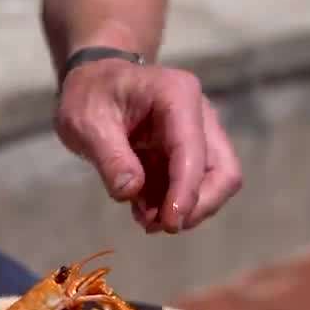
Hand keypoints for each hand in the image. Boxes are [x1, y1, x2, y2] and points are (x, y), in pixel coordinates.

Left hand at [55, 59, 241, 233]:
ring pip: (216, 183)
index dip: (186, 192)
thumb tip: (130, 191)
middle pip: (224, 171)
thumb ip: (109, 156)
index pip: (193, 151)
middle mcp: (199, 114)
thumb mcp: (85, 122)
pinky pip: (194, 187)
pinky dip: (172, 205)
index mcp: (177, 96)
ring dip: (184, 209)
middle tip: (160, 226)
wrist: (96, 83)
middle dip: (198, 206)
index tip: (170, 224)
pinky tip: (142, 209)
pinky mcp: (191, 153)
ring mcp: (199, 134)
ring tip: (143, 218)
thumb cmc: (91, 94)